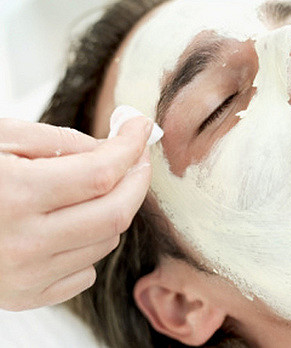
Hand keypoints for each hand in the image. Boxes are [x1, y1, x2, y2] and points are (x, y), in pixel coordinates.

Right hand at [0, 116, 152, 310]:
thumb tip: (113, 147)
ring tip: (89, 189)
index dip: (131, 147)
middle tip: (136, 157)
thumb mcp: (2, 139)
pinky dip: (90, 243)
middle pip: (115, 213)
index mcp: (15, 195)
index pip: (101, 173)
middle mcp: (23, 244)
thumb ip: (61, 141)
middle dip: (137, 179)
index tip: (140, 128)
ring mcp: (25, 277)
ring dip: (112, 208)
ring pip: (106, 241)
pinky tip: (68, 223)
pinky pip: (86, 270)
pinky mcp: (24, 297)